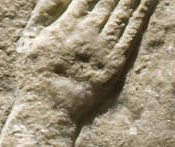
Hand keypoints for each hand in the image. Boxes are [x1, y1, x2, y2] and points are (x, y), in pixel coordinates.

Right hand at [16, 0, 156, 122]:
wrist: (49, 109)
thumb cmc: (35, 76)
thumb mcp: (30, 38)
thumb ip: (44, 10)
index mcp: (68, 22)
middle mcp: (88, 30)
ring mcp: (104, 45)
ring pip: (125, 10)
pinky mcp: (116, 62)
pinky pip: (133, 31)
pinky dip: (144, 12)